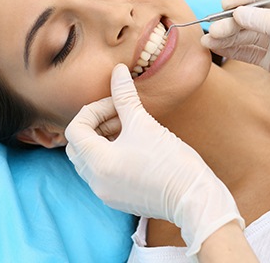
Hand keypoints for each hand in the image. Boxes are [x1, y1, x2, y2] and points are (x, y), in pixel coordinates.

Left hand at [65, 64, 243, 255]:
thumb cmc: (171, 161)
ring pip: (89, 160)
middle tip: (119, 115)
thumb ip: (125, 96)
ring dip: (102, 140)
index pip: (75, 130)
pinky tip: (132, 146)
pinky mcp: (118, 198)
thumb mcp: (144, 124)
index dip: (93, 111)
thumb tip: (118, 70)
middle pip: (78, 146)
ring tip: (128, 128)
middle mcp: (96, 182)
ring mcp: (106, 193)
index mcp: (98, 163)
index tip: (116, 105)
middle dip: (95, 125)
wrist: (194, 197)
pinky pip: (102, 173)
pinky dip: (109, 155)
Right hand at [202, 0, 269, 192]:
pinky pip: (248, 50)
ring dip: (228, 36)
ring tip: (208, 41)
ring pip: (248, 34)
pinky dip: (232, 49)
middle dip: (232, 21)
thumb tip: (239, 12)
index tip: (227, 4)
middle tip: (214, 30)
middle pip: (254, 15)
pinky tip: (217, 48)